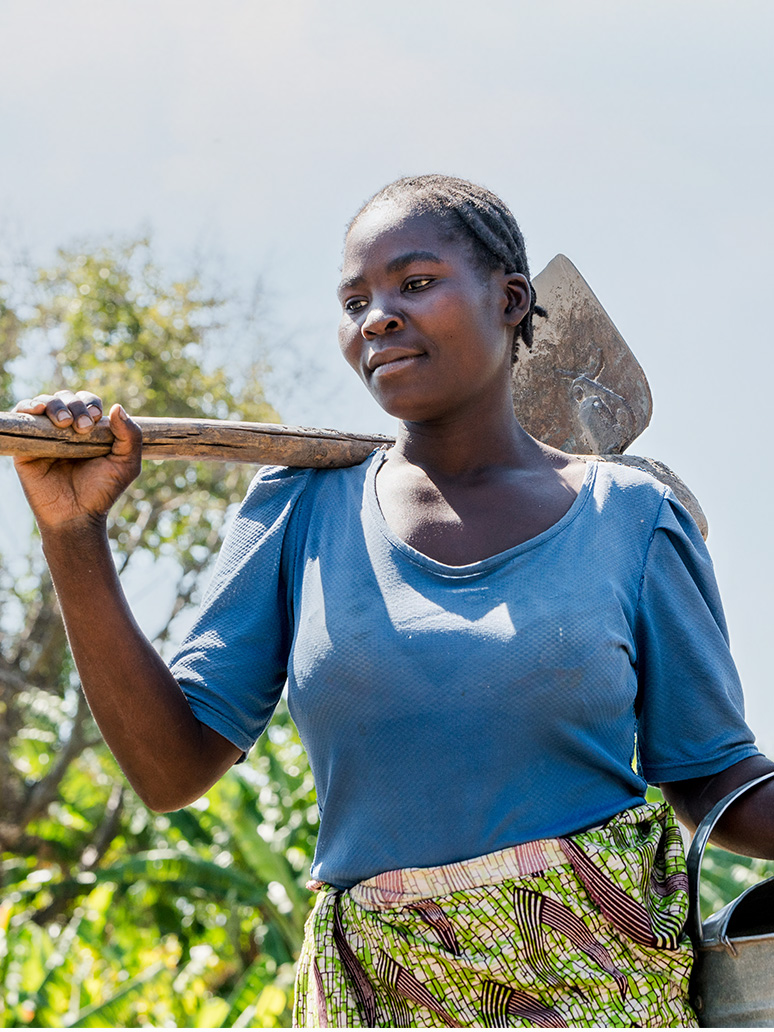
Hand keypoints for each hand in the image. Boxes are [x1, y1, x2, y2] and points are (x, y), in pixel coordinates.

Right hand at [13, 390, 141, 529]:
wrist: (77, 516)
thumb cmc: (102, 492)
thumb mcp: (126, 464)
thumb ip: (131, 436)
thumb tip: (117, 407)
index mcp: (89, 431)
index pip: (87, 403)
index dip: (90, 404)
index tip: (95, 419)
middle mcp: (66, 430)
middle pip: (65, 398)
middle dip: (74, 405)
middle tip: (83, 428)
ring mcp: (45, 437)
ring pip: (44, 403)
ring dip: (54, 404)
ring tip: (65, 424)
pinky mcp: (25, 447)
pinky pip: (21, 417)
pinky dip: (27, 406)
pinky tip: (37, 410)